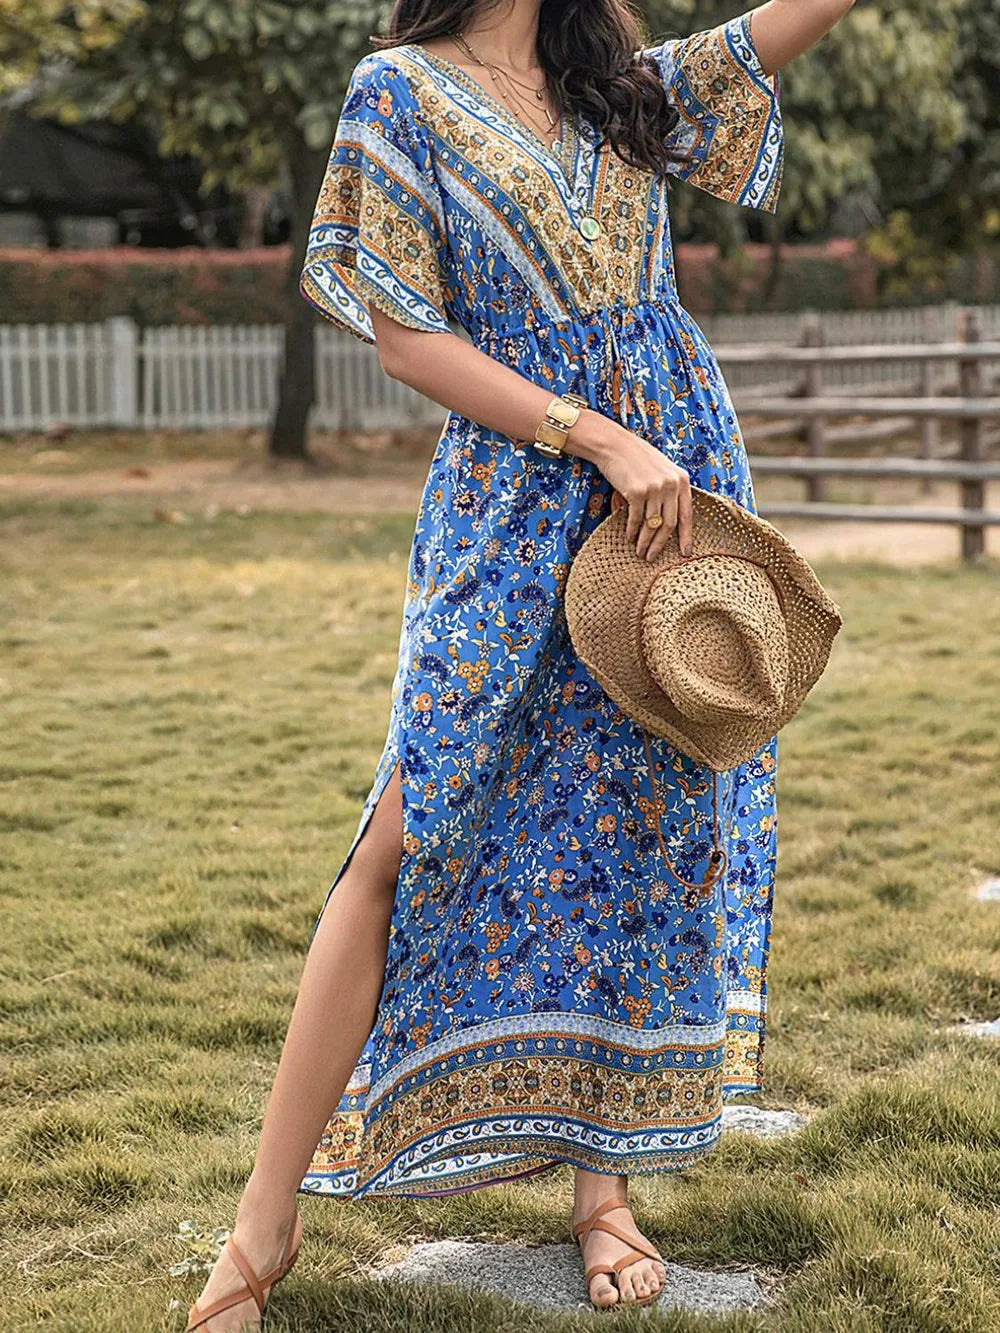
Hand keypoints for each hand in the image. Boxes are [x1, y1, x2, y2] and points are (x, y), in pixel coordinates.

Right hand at [570, 413, 693, 561]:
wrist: (614, 445)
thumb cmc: (636, 459)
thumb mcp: (661, 471)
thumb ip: (669, 492)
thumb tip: (667, 525)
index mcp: (681, 479)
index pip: (687, 514)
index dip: (686, 536)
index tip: (685, 553)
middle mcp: (671, 484)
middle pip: (669, 524)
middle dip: (660, 544)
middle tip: (652, 557)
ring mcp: (655, 488)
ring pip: (652, 525)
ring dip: (645, 542)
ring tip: (640, 553)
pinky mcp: (637, 492)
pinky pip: (636, 519)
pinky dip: (632, 531)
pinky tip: (629, 538)